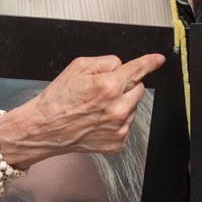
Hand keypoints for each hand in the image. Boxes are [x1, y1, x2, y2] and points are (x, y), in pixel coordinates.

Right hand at [1, 52, 163, 166]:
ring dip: (121, 104)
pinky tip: (97, 121)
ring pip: (133, 107)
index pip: (138, 70)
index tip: (158, 59)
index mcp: (109, 86)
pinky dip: (115, 121)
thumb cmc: (57, 98)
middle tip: (102, 90)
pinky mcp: (117, 142)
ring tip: (95, 108)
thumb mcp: (78, 67)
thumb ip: (106, 62)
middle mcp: (118, 108)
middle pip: (138, 88)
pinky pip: (126, 124)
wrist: (43, 129)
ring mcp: (119, 128)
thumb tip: (123, 65)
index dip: (150, 62)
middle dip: (125, 86)